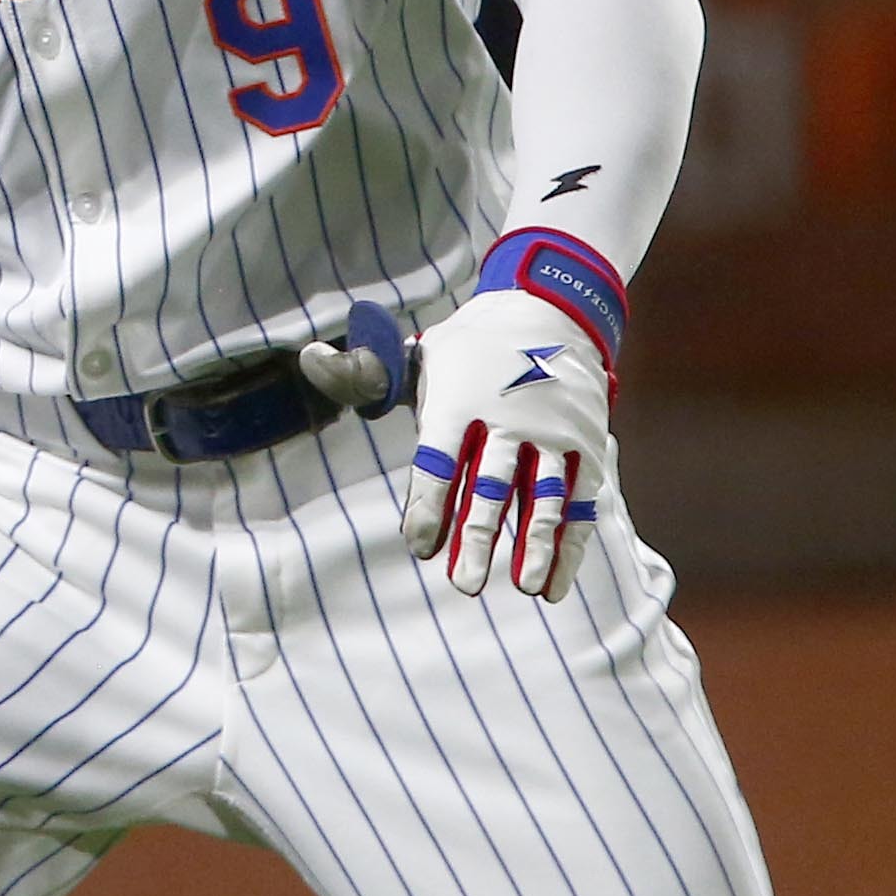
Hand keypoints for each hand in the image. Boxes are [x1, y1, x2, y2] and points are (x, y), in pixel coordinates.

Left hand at [398, 234, 625, 601]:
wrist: (547, 311)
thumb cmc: (468, 351)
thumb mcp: (416, 355)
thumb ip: (366, 375)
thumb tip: (309, 359)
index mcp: (458, 401)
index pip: (439, 460)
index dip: (429, 504)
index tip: (419, 546)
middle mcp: (507, 418)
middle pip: (492, 485)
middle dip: (479, 535)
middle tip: (465, 584)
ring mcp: (551, 433)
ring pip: (544, 495)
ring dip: (535, 542)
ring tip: (524, 585)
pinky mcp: (586, 444)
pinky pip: (580, 500)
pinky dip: (570, 543)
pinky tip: (553, 584)